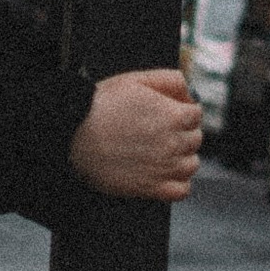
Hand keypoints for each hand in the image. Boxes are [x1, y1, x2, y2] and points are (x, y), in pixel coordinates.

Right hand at [69, 68, 202, 202]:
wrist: (73, 135)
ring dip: (181, 158)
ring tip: (160, 152)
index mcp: (174, 115)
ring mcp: (165, 168)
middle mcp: (175, 143)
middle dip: (181, 133)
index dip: (182, 111)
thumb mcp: (136, 80)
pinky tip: (162, 173)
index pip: (196, 115)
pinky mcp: (152, 188)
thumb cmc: (101, 105)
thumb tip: (190, 93)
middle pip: (195, 139)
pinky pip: (182, 190)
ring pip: (191, 164)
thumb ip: (170, 79)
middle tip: (157, 131)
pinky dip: (177, 183)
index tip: (166, 113)